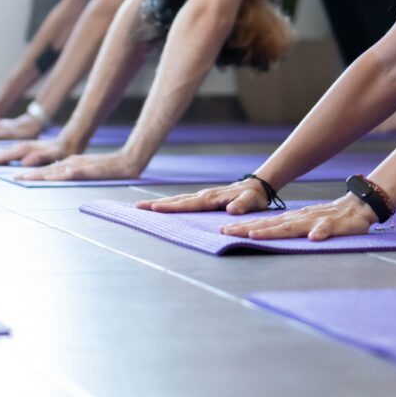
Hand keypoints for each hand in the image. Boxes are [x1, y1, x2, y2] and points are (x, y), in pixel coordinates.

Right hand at [0, 139, 69, 167]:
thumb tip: (24, 162)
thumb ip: (40, 157)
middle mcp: (19, 147)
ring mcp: (19, 147)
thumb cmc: (60, 150)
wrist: (67, 141)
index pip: (2, 156)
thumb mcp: (54, 154)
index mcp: (24, 149)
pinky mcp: (20, 149)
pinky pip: (3, 153)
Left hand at [14, 151, 138, 181]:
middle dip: (29, 173)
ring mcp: (79, 165)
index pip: (49, 169)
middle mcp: (72, 162)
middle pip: (47, 169)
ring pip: (53, 171)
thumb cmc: (111, 168)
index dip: (33, 172)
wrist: (129, 160)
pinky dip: (56, 175)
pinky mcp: (87, 169)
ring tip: (22, 178)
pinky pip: (68, 173)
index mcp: (72, 162)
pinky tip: (47, 178)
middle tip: (13, 178)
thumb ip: (77, 173)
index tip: (19, 176)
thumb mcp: (91, 170)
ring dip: (37, 175)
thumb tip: (64, 177)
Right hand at [136, 180, 270, 213]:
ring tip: (142, 207)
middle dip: (157, 204)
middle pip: (177, 200)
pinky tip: (163, 208)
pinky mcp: (203, 198)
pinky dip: (171, 204)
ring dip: (161, 203)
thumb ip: (242, 205)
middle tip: (137, 207)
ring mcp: (203, 196)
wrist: (258, 186)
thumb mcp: (252, 202)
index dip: (172, 207)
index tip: (155, 208)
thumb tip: (231, 210)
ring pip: (178, 200)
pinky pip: (184, 201)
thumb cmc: (255, 197)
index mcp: (212, 198)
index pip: (188, 203)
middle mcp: (204, 195)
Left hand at [219, 194, 375, 241]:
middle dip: (248, 228)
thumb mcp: (306, 224)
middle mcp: (300, 219)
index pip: (265, 223)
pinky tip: (315, 238)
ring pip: (292, 226)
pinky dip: (320, 232)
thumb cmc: (329, 219)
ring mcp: (316, 221)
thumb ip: (289, 229)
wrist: (358, 207)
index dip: (245, 227)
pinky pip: (327, 229)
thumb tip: (264, 234)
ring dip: (274, 231)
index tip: (223, 230)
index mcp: (293, 220)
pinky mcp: (335, 225)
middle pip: (272, 225)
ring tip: (255, 235)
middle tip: (227, 231)